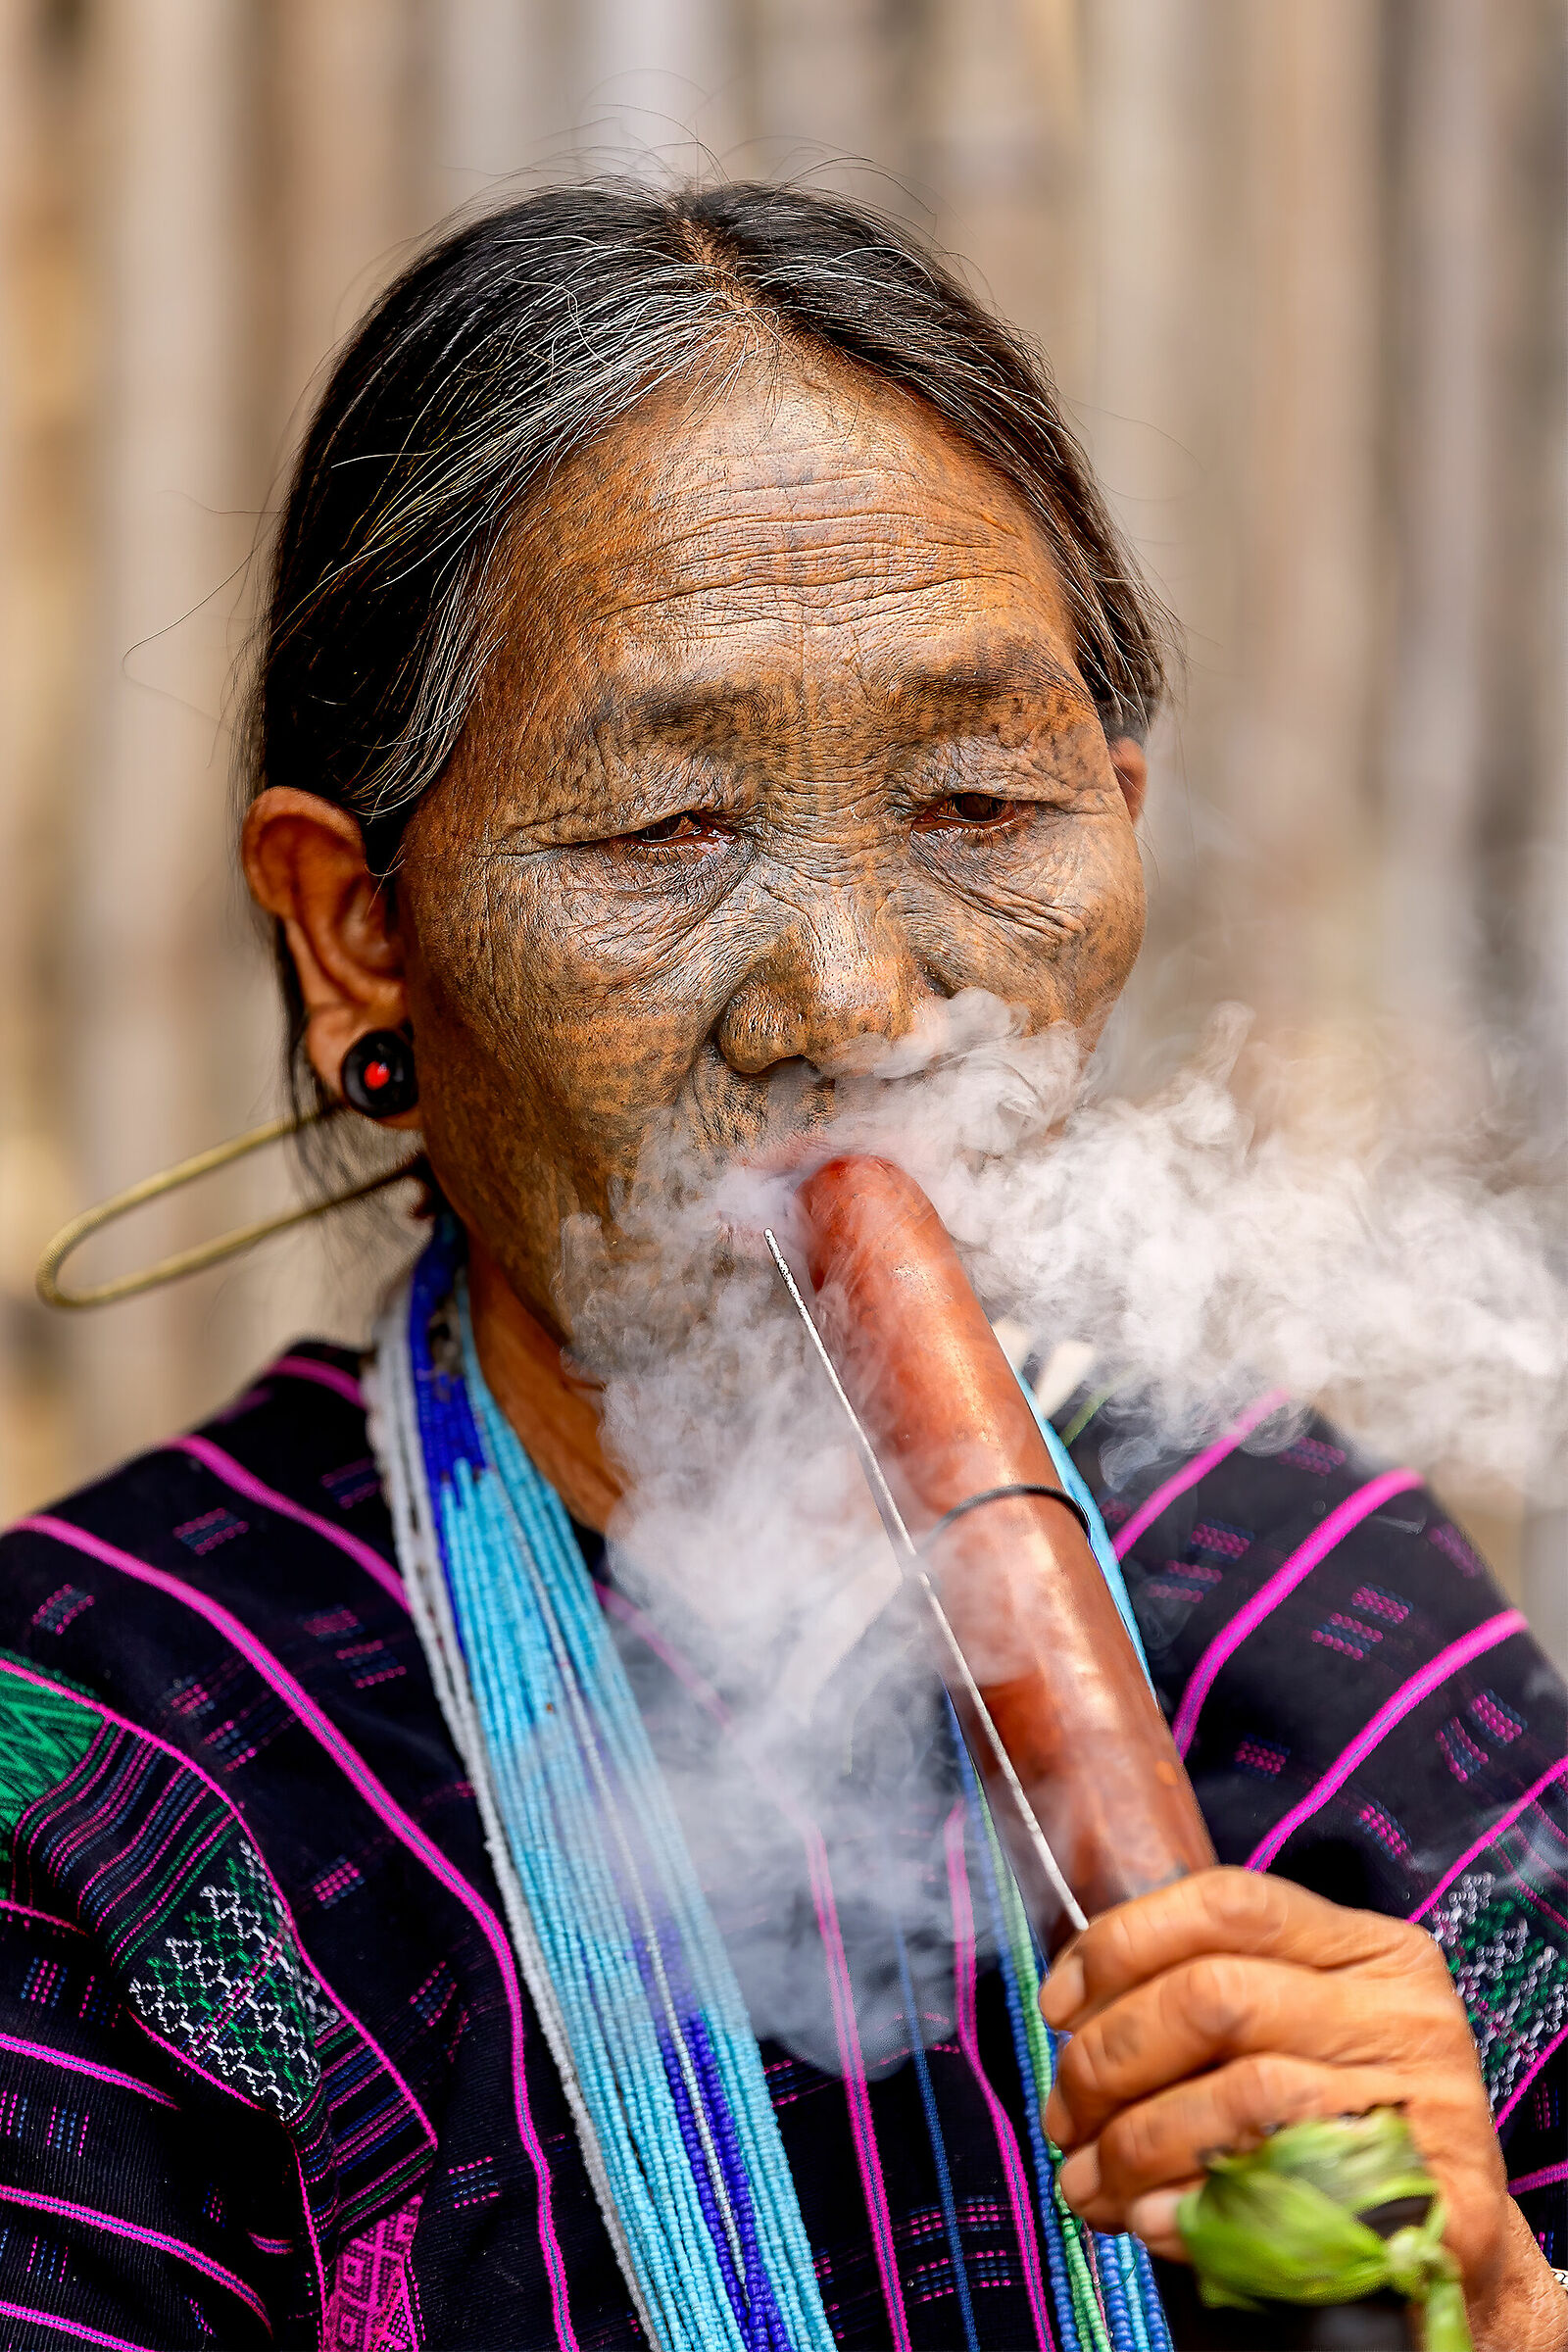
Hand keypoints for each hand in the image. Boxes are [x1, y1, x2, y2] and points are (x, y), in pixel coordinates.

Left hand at [1037, 1867, 1567, 2351]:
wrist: (1450, 2244)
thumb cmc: (1337, 2126)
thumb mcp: (1289, 2034)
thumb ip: (1205, 2002)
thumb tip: (1069, 2013)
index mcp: (1365, 1948)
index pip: (1228, 1903)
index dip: (1121, 1945)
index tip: (1056, 2006)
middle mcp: (1404, 2010)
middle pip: (1216, 1994)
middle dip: (1108, 2057)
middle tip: (1063, 2118)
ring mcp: (1433, 2102)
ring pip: (1242, 2093)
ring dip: (1135, 2145)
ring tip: (1087, 2185)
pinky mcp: (1442, 2202)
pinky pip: (1289, 2195)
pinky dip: (1195, 2211)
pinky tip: (1150, 2223)